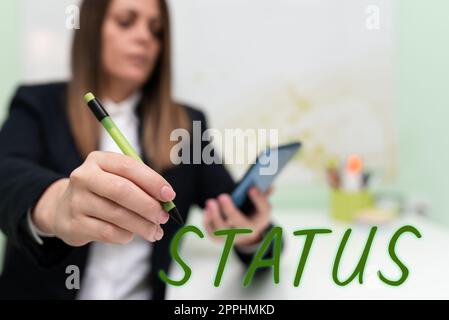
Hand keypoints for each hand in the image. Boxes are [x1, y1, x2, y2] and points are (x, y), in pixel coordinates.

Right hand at [32, 151, 175, 245]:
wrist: (63, 209)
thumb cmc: (102, 191)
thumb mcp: (117, 178)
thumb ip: (141, 185)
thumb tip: (167, 201)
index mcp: (98, 160)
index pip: (129, 167)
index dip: (152, 181)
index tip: (170, 195)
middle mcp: (84, 177)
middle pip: (122, 191)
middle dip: (148, 206)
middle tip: (164, 217)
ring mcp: (77, 201)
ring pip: (118, 215)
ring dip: (142, 226)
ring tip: (155, 231)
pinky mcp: (75, 224)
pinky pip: (109, 233)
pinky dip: (126, 235)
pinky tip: (131, 235)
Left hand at [203, 187, 272, 246]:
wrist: (246, 232)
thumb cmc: (253, 211)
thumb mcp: (260, 202)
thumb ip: (263, 192)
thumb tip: (268, 183)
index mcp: (261, 219)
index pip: (264, 210)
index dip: (259, 199)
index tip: (251, 187)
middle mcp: (249, 232)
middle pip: (241, 224)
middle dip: (230, 210)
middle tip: (222, 196)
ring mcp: (234, 238)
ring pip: (223, 231)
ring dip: (215, 217)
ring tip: (210, 202)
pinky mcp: (220, 240)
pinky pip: (212, 233)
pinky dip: (208, 222)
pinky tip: (207, 209)